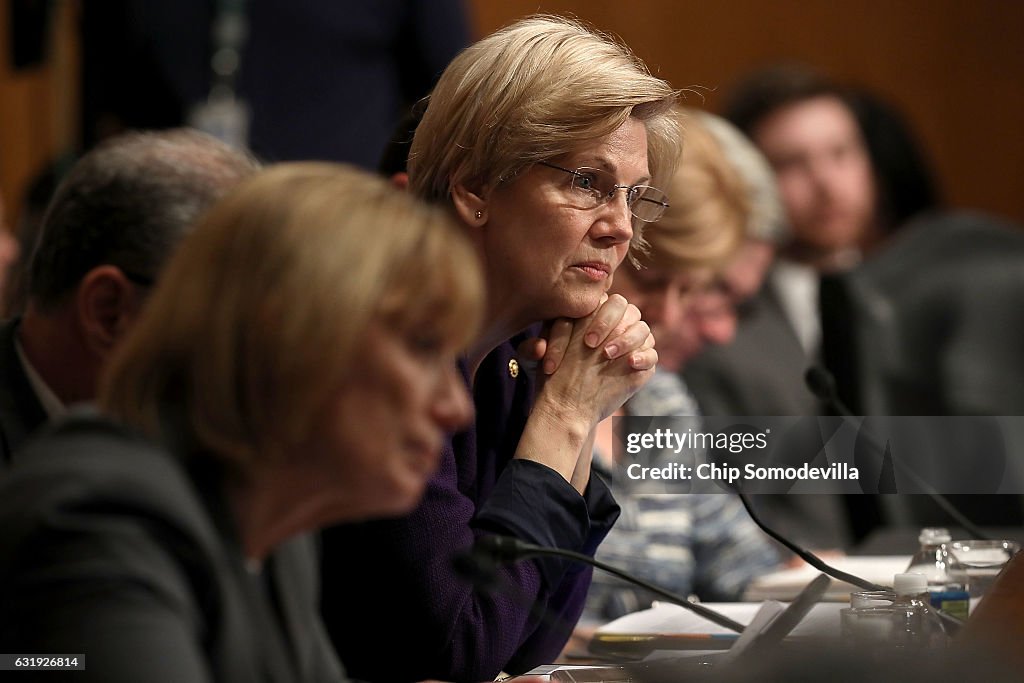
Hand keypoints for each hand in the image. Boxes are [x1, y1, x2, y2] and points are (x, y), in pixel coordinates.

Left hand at [534, 299, 656, 427]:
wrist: (568, 404)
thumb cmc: (553, 376)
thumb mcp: (535, 363)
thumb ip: (530, 351)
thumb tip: (538, 346)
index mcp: (591, 314)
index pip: (599, 300)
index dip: (590, 316)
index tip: (579, 339)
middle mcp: (614, 324)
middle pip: (623, 307)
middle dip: (607, 322)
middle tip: (590, 345)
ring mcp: (630, 343)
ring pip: (642, 327)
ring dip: (627, 338)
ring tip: (607, 355)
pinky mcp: (641, 363)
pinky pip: (652, 353)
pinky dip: (644, 356)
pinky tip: (630, 363)